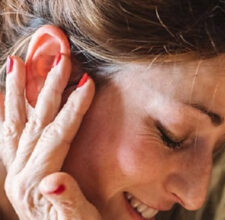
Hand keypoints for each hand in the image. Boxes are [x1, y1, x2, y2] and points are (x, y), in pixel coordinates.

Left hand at [0, 55, 101, 219]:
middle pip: (36, 120)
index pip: (58, 134)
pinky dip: (7, 114)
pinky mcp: (18, 172)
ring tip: (17, 64)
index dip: (75, 107)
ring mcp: (16, 171)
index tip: (88, 82)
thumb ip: (66, 200)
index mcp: (36, 182)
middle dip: (49, 87)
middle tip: (61, 59)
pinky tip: (5, 98)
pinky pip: (8, 138)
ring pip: (15, 123)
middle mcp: (20, 174)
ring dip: (19, 92)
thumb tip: (53, 180)